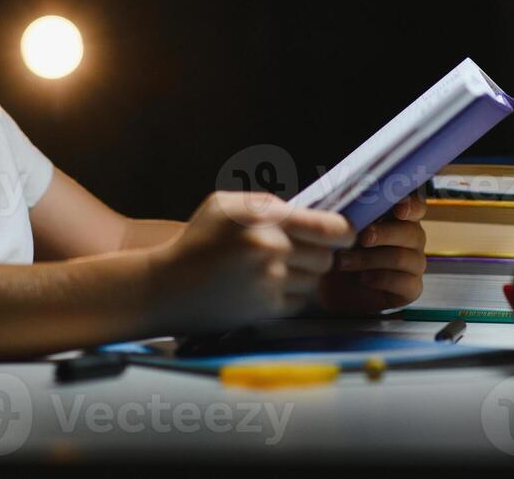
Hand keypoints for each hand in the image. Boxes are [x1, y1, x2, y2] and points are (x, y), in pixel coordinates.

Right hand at [150, 191, 355, 335]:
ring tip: (273, 268)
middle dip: (319, 253)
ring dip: (303, 274)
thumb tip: (307, 210)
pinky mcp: (266, 310)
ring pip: (314, 279)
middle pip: (326, 256)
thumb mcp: (225, 204)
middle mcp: (271, 250)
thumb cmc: (197, 241)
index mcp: (264, 220)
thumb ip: (267, 202)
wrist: (166, 287)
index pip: (327, 227)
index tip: (347, 233)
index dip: (345, 231)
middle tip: (298, 251)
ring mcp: (269, 283)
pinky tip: (264, 286)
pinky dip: (290, 294)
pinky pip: (300, 300)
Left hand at [312, 186, 428, 315]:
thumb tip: (353, 193)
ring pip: (405, 258)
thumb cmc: (337, 250)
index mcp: (398, 218)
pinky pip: (407, 283)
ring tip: (345, 261)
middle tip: (362, 238)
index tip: (398, 210)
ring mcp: (414, 264)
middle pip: (412, 232)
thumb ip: (351, 210)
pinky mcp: (411, 289)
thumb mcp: (339, 227)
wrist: (328, 287)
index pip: (416, 206)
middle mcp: (411, 239)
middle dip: (384, 234)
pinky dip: (382, 279)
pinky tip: (363, 278)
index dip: (411, 206)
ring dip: (372, 259)